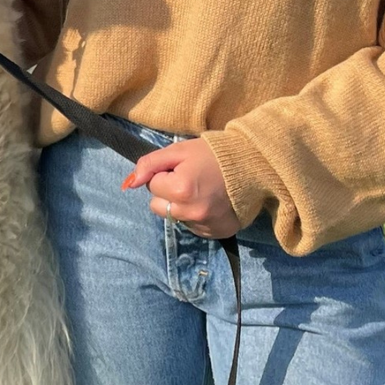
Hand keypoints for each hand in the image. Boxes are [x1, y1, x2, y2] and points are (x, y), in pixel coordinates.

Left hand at [122, 138, 239, 238]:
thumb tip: (130, 182)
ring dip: (179, 205)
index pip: (153, 185)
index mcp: (181, 190)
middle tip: (188, 179)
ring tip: (201, 190)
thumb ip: (150, 164)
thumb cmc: (214, 155)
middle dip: (167, 193)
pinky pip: (191, 227)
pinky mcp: (216, 233)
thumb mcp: (179, 151)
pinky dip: (195, 215)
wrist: (254, 166)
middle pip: (157, 206)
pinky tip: (209, 201)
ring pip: (173, 217)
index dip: (164, 174)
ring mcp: (204, 226)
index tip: (182, 168)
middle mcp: (191, 213)